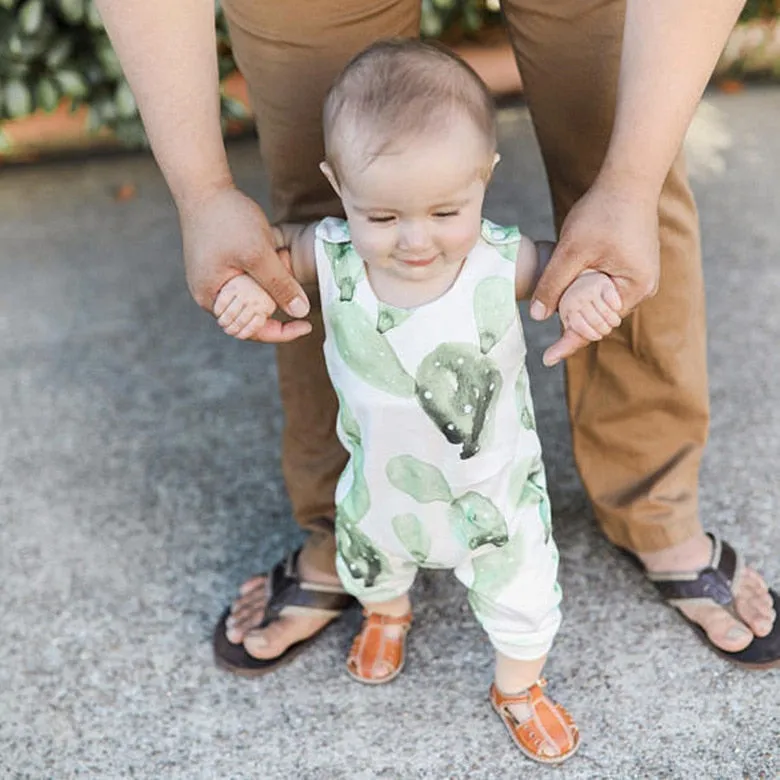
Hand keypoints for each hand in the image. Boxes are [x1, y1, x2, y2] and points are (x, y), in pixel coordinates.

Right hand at [178, 185, 310, 340]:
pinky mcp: (219, 268)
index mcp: (212, 300)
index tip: (306, 325)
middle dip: (275, 302)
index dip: (281, 333)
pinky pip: (246, 283)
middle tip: (288, 272)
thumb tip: (300, 312)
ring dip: (271, 286)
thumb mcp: (258, 254)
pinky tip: (272, 253)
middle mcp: (209, 296)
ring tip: (280, 257)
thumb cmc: (226, 219)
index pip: (251, 331)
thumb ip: (279, 285)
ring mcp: (213, 282)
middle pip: (251, 318)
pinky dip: (263, 275)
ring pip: (251, 299)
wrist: (204, 186)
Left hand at [530, 180, 659, 365]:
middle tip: (547, 310)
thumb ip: (554, 284)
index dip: (569, 343)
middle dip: (572, 317)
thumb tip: (538, 316)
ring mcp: (638, 276)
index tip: (547, 359)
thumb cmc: (603, 211)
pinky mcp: (631, 265)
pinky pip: (604, 287)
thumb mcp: (571, 251)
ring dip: (577, 300)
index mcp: (634, 289)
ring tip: (556, 293)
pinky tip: (568, 282)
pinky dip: (585, 288)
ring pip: (599, 302)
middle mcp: (642, 287)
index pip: (595, 327)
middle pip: (598, 317)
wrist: (628, 178)